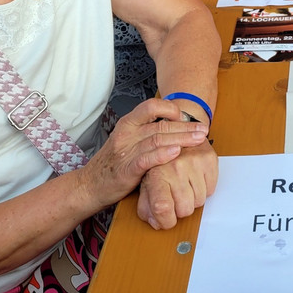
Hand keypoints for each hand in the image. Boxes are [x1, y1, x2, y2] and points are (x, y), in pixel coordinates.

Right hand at [78, 98, 208, 208]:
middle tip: (203, 129)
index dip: (170, 108)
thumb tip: (177, 127)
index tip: (186, 116)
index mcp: (128, 123)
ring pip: (157, 139)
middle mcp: (127, 133)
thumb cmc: (113, 164)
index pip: (151, 106)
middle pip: (160, 124)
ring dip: (181, 138)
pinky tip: (176, 152)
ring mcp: (126, 151)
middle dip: (185, 126)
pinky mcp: (126, 169)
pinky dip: (162, 154)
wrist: (89, 186)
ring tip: (198, 139)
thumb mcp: (128, 141)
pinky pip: (146, 159)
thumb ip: (148, 133)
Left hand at [137, 140, 217, 229]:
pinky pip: (211, 190)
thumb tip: (156, 222)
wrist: (177, 135)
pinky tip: (195, 179)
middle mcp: (175, 167)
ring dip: (193, 198)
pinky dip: (205, 189)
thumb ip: (146, 208)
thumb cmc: (161, 164)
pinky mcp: (209, 159)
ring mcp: (193, 162)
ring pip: (199, 202)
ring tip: (185, 185)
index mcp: (156, 175)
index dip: (166, 220)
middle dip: (181, 209)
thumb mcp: (146, 186)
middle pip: (185, 209)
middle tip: (176, 197)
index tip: (167, 218)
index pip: (162, 207)